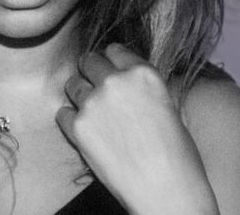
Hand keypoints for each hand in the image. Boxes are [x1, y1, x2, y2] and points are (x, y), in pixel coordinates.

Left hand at [56, 44, 218, 213]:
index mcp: (143, 73)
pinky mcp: (78, 128)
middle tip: (95, 86)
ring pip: (72, 84)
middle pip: (89, 61)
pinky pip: (63, 113)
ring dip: (79, 94)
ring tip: (92, 111)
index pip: (115, 50)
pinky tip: (85, 130)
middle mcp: (115, 82)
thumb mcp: (167, 105)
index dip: (111, 60)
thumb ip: (140, 89)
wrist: (166, 189)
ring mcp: (93, 104)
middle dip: (91, 71)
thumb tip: (124, 87)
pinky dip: (70, 119)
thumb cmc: (176, 155)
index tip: (110, 68)